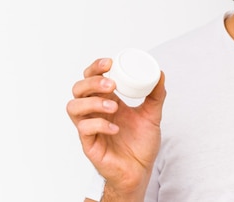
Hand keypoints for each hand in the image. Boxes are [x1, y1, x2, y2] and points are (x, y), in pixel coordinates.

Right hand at [67, 58, 165, 198]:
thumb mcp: (152, 114)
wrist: (140, 170)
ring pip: (74, 107)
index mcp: (107, 101)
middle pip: (78, 89)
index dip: (95, 67)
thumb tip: (160, 73)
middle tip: (111, 84)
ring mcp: (89, 128)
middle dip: (91, 82)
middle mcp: (95, 112)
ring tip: (114, 106)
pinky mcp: (89, 144)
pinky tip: (116, 128)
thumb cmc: (141, 144)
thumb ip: (156, 95)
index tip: (110, 62)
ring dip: (92, 102)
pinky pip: (84, 129)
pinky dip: (99, 124)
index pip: (91, 78)